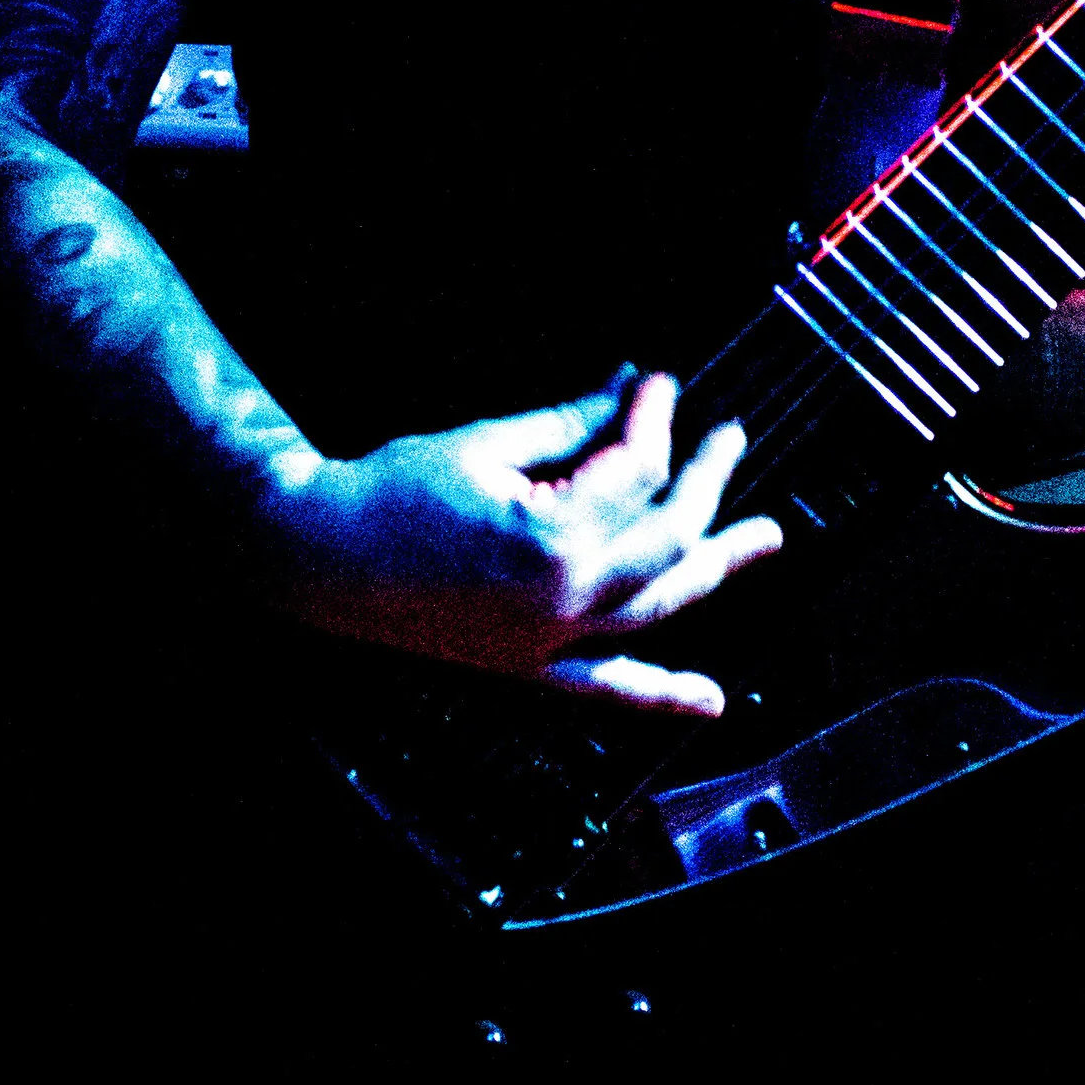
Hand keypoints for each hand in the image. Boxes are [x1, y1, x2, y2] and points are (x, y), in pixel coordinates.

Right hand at [268, 368, 780, 717]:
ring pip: (657, 604)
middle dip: (704, 480)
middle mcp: (563, 602)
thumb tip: (629, 387)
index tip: (660, 382)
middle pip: (664, 536)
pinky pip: (607, 688)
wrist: (318, 555)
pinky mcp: (527, 667)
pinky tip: (709, 701)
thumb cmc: (392, 490)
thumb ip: (571, 422)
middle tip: (730, 437)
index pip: (635, 473)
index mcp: (552, 539)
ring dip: (715, 567)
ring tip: (766, 536)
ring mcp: (549, 644)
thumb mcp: (486, 442)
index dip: (655, 419)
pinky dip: (660, 696)